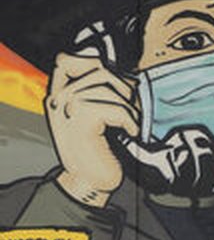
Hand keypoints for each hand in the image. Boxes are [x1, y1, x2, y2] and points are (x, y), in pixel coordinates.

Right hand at [46, 53, 138, 206]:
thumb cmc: (100, 147)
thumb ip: (99, 89)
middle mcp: (56, 99)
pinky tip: (131, 132)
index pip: (66, 60)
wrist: (92, 180)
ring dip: (129, 107)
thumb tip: (124, 71)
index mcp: (57, 95)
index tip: (116, 85)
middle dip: (123, 87)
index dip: (95, 64)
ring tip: (131, 124)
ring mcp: (65, 109)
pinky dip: (130, 120)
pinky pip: (116, 108)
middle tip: (131, 110)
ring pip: (108, 88)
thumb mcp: (97, 112)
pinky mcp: (79, 122)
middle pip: (97, 69)